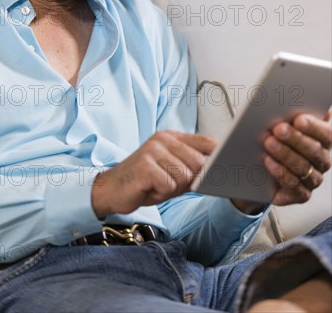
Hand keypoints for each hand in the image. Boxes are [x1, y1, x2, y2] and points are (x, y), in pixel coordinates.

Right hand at [91, 131, 215, 218]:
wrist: (112, 189)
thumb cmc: (145, 182)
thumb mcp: (172, 171)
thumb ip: (192, 167)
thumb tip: (218, 170)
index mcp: (171, 137)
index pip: (206, 142)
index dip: (217, 158)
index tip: (219, 169)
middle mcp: (162, 139)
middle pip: (199, 162)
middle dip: (189, 180)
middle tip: (170, 183)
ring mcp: (152, 150)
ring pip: (184, 176)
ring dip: (173, 188)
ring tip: (157, 185)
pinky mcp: (145, 166)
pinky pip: (169, 185)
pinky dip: (161, 193)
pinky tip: (149, 189)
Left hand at [263, 110, 331, 205]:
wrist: (258, 170)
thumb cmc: (274, 139)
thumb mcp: (281, 122)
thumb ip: (291, 110)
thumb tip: (295, 93)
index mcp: (323, 140)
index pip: (326, 133)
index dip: (314, 126)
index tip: (298, 119)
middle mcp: (322, 160)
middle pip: (314, 150)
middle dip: (295, 138)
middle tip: (278, 128)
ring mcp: (313, 178)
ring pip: (303, 167)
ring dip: (285, 154)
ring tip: (268, 142)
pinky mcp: (300, 194)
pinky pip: (294, 185)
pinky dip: (280, 172)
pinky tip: (268, 161)